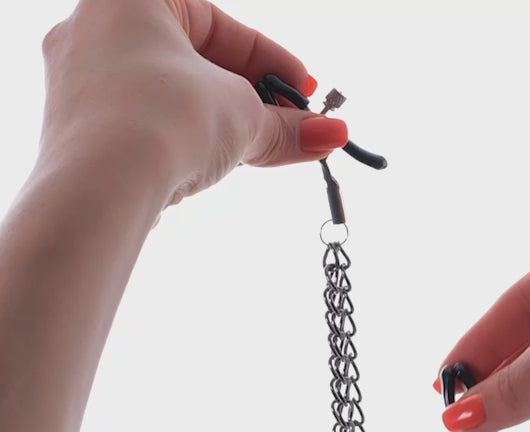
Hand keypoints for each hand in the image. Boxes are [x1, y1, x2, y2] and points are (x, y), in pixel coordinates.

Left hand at [38, 0, 347, 208]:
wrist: (99, 188)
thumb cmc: (164, 123)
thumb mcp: (241, 117)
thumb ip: (285, 126)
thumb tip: (330, 135)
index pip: (220, 25)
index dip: (273, 63)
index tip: (305, 96)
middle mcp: (96, 28)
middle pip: (196, 63)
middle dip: (252, 99)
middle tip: (292, 128)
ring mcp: (81, 81)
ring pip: (170, 96)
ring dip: (223, 122)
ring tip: (262, 151)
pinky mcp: (78, 129)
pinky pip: (145, 123)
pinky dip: (185, 140)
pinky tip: (214, 165)